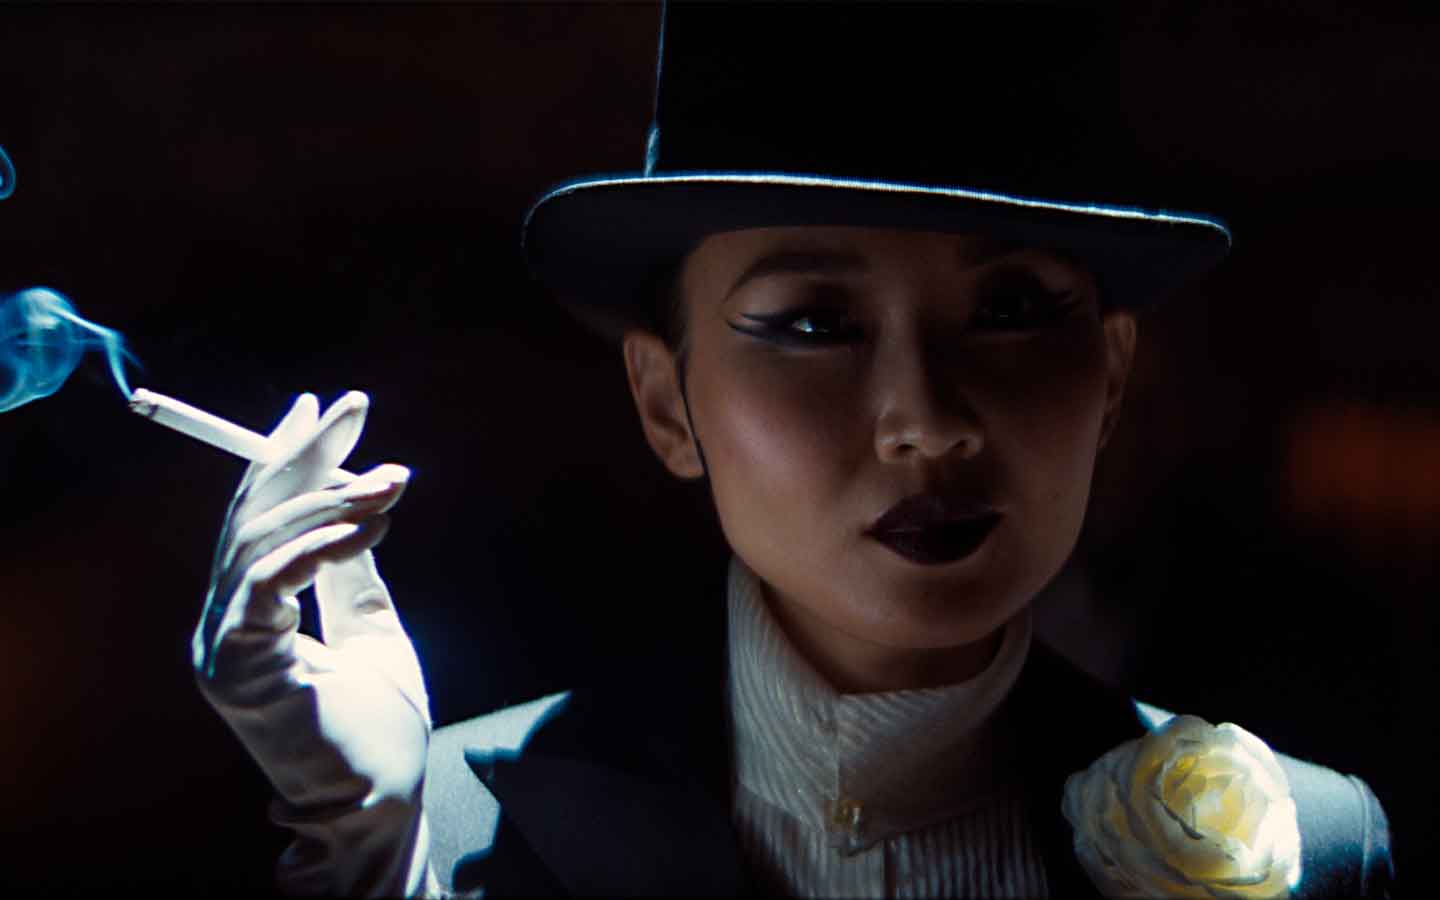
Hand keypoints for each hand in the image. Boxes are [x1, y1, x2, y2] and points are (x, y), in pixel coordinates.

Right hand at [193, 391, 431, 895]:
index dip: (288, 457)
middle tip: (355, 407)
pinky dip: (319, 544)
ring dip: (330, 497)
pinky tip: (370, 524)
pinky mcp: (237, 665)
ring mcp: (223, 643)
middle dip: (304, 453)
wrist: (375, 804)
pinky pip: (270, 581)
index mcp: (255, 612)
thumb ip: (353, 573)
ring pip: (261, 539)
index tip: (325, 408)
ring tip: (391, 480)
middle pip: (253, 514)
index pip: (263, 516)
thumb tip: (359, 510)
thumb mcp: (374, 629)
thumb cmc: (378, 728)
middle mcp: (227, 621)